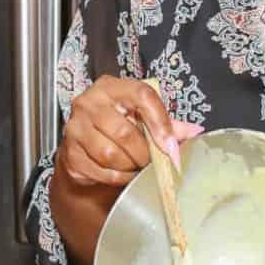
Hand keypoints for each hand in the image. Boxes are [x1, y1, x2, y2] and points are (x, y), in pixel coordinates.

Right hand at [57, 75, 203, 187]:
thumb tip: (195, 131)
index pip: (141, 96)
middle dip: (144, 153)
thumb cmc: (116, 123)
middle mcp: (89, 103)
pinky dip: (117, 177)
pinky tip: (122, 172)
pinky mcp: (70, 153)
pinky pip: (100, 171)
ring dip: (130, 166)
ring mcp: (75, 128)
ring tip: (136, 166)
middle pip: (124, 132)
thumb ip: (166, 123)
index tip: (171, 145)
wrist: (82, 143)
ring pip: (110, 154)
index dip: (159, 122)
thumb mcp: (141, 116)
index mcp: (111, 87)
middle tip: (152, 161)